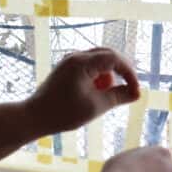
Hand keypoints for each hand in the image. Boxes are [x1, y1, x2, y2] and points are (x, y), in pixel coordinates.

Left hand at [25, 48, 140, 134]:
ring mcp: (70, 60)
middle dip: (121, 72)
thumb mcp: (96, 106)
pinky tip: (95, 94)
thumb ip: (118, 97)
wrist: (35, 116)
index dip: (129, 73)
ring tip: (104, 96)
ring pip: (100, 61)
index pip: (114, 58)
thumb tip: (136, 93)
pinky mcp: (68, 68)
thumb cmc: (63, 113)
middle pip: (108, 55)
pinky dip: (98, 78)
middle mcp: (76, 56)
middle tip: (129, 90)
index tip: (135, 90)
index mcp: (82, 62)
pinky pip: (90, 66)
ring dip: (108, 76)